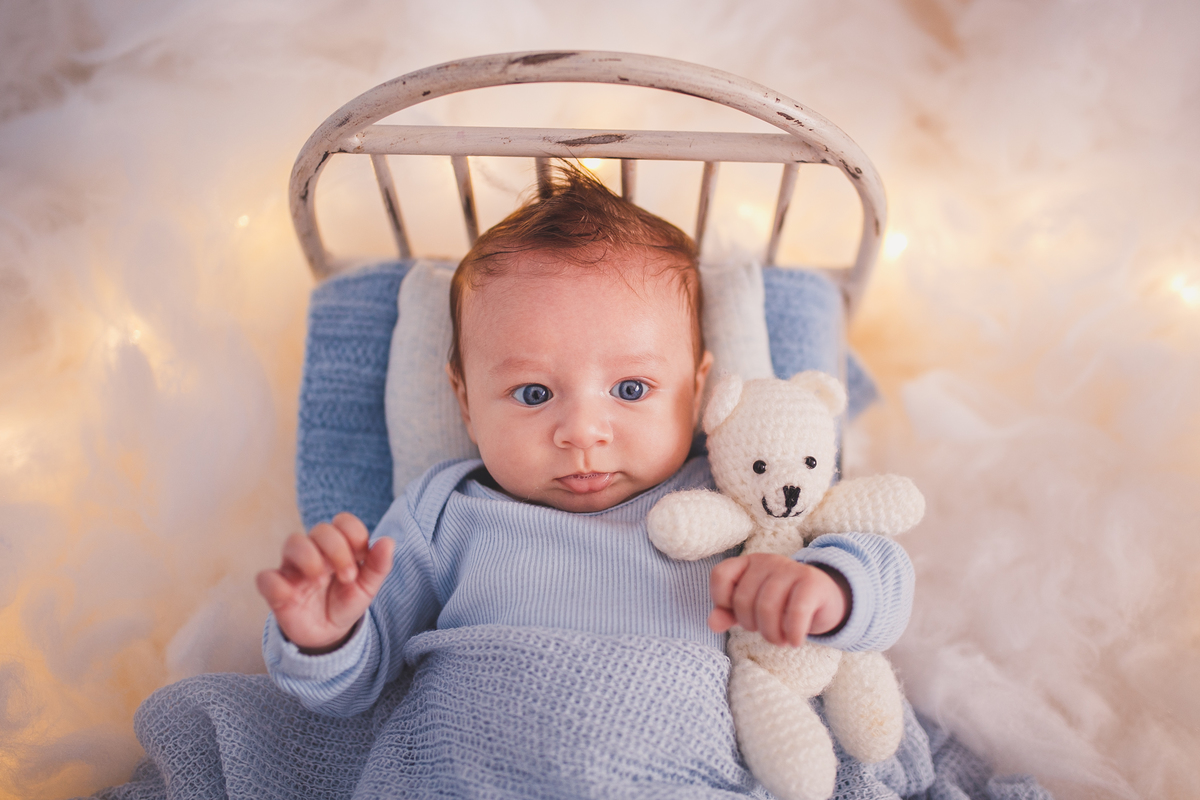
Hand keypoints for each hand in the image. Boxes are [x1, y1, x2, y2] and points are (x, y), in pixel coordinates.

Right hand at [256, 513, 394, 652]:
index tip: (361, 558)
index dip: (354, 534)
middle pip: (320, 529)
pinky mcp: (275, 590)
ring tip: (320, 580)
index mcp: (338, 546)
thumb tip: (388, 541)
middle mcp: (314, 551)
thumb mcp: (367, 587)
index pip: (343, 521)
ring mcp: (293, 568)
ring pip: (293, 542)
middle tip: (347, 577)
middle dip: (337, 550)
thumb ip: (378, 566)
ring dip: (310, 558)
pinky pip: (265, 578)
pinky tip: (292, 596)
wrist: (327, 634)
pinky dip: (276, 584)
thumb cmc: (346, 602)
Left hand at [708, 553, 849, 645]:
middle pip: (743, 599)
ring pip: (767, 607)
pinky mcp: (812, 582)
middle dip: (751, 625)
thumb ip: (728, 613)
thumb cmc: (782, 604)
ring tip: (780, 640)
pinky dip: (793, 633)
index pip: (720, 575)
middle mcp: (767, 561)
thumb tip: (713, 623)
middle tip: (765, 632)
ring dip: (772, 634)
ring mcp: (790, 569)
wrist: (824, 600)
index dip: (721, 600)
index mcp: (748, 563)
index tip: (737, 615)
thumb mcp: (752, 608)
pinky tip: (796, 641)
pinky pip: (796, 611)